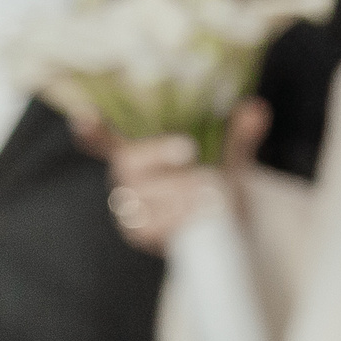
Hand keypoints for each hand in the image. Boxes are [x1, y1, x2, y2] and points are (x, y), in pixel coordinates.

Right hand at [81, 97, 268, 254]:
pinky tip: (201, 211)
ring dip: (179, 190)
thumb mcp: (230, 158)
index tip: (83, 115)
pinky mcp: (138, 232)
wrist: (222, 227)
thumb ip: (240, 135)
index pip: (103, 137)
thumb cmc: (214, 184)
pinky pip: (149, 224)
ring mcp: (130, 205)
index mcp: (139, 150)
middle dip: (158, 154)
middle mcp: (127, 175)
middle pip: (128, 162)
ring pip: (141, 194)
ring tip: (213, 189)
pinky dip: (177, 217)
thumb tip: (257, 108)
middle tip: (190, 149)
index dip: (92, 128)